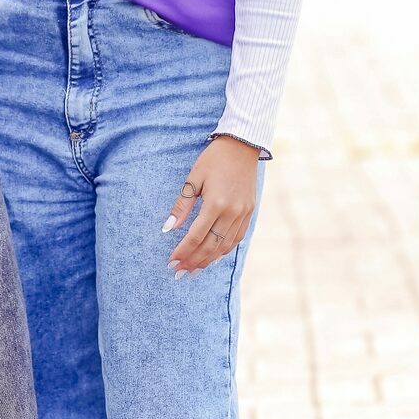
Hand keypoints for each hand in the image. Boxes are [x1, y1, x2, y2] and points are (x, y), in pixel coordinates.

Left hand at [161, 138, 257, 275]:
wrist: (242, 145)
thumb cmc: (214, 159)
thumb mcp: (193, 178)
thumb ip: (182, 205)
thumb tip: (168, 228)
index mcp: (216, 203)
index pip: (196, 236)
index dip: (183, 251)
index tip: (171, 262)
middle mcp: (232, 212)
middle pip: (211, 246)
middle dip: (193, 261)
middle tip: (179, 272)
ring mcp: (243, 214)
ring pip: (225, 246)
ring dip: (208, 260)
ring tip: (194, 270)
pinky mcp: (250, 212)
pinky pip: (237, 238)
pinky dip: (224, 250)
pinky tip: (214, 256)